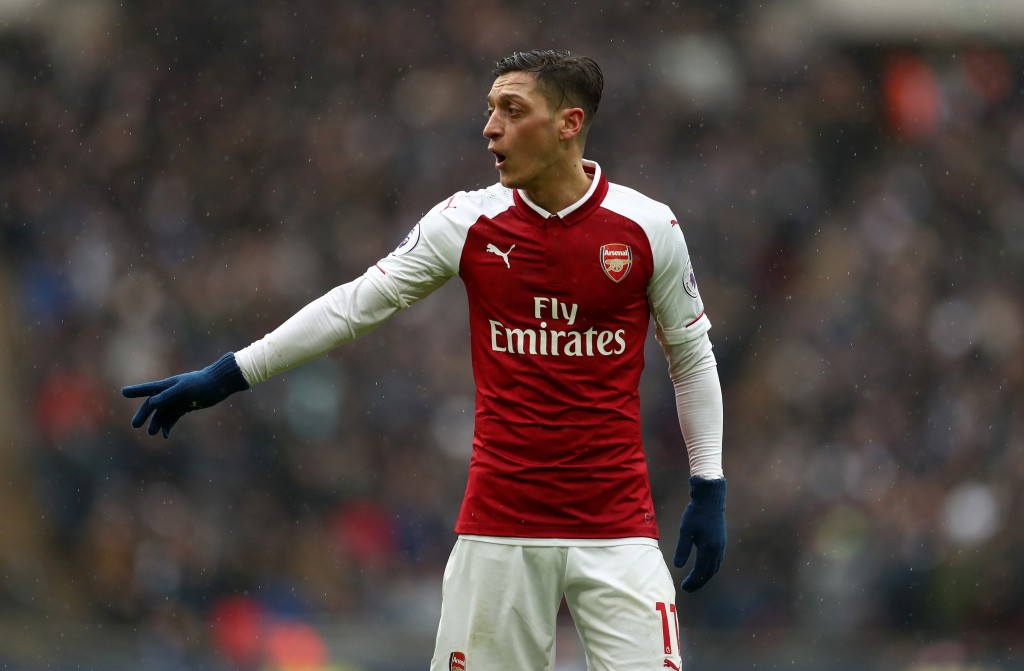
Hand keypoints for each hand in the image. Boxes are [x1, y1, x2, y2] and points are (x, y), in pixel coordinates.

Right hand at [121, 352, 248, 437]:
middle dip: (144, 414)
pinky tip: (166, 435)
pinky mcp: (186, 406)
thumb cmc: (202, 384)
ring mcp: (178, 400)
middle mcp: (170, 392)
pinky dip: (168, 425)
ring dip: (157, 423)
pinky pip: (173, 417)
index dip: (136, 391)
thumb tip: (151, 404)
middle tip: (135, 425)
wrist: (219, 384)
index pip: (148, 389)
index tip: (123, 392)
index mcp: (168, 385)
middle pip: (153, 405)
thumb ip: (168, 395)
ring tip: (152, 433)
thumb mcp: (185, 389)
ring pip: (163, 413)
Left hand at [673, 476, 726, 592]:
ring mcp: (721, 546)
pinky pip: (717, 561)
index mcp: (709, 548)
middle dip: (698, 582)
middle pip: (709, 572)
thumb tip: (677, 566)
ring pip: (714, 567)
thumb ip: (682, 548)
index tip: (684, 588)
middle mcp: (717, 549)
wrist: (710, 499)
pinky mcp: (721, 541)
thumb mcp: (685, 530)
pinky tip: (703, 569)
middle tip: (687, 589)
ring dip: (705, 577)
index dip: (692, 581)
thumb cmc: (696, 513)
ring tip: (694, 581)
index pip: (701, 571)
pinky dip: (710, 569)